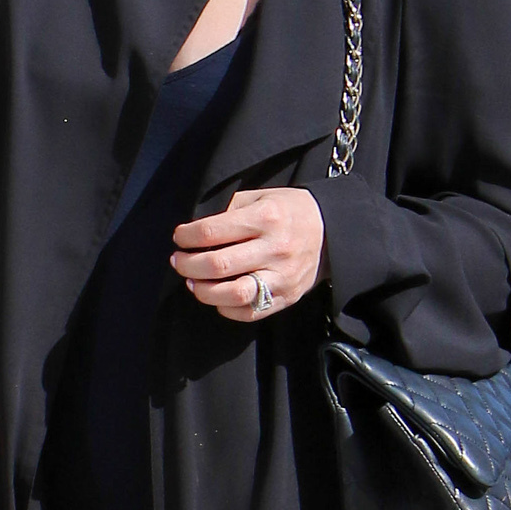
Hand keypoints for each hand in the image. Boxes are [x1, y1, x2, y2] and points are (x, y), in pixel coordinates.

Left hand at [171, 186, 326, 322]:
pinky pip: (248, 313)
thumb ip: (230, 210)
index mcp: (266, 217)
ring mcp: (282, 277)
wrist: (331, 231)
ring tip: (192, 281)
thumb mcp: (261, 197)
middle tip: (178, 260)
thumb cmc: (289, 211)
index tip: (179, 237)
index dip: (187, 236)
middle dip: (188, 264)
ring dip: (203, 291)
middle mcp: (275, 248)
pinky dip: (225, 308)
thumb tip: (195, 230)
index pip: (212, 231)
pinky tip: (216, 296)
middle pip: (218, 265)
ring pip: (232, 294)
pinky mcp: (287, 297)